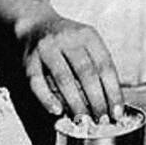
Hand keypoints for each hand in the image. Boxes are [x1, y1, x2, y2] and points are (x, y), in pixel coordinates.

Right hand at [16, 7, 123, 121]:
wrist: (35, 24)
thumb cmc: (68, 42)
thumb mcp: (87, 43)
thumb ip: (98, 66)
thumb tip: (111, 103)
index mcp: (88, 36)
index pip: (105, 66)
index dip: (113, 91)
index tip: (117, 112)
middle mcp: (68, 39)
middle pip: (86, 73)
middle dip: (96, 100)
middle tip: (102, 120)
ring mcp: (47, 49)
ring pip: (64, 79)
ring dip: (75, 103)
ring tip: (83, 120)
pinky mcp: (28, 60)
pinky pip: (37, 83)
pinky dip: (47, 99)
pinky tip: (57, 111)